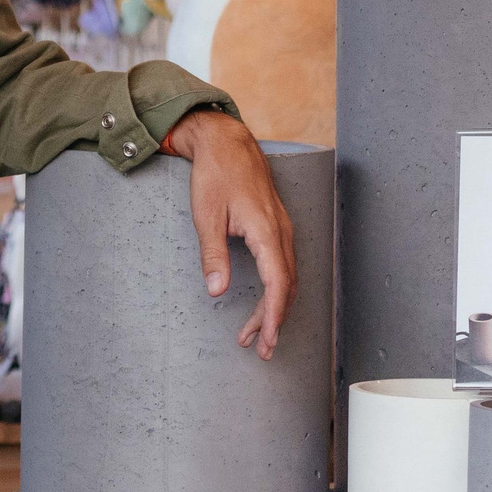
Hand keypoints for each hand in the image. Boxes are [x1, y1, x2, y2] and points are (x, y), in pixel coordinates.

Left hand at [164, 109, 294, 359]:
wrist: (227, 142)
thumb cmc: (215, 175)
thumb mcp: (206, 216)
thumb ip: (212, 255)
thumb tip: (216, 291)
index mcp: (265, 230)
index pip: (278, 282)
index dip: (274, 315)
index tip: (268, 339)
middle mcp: (281, 231)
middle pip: (286, 286)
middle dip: (275, 320)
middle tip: (262, 350)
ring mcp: (282, 229)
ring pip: (286, 277)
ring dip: (274, 307)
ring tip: (256, 334)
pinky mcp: (276, 227)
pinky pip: (282, 265)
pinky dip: (275, 288)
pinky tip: (263, 302)